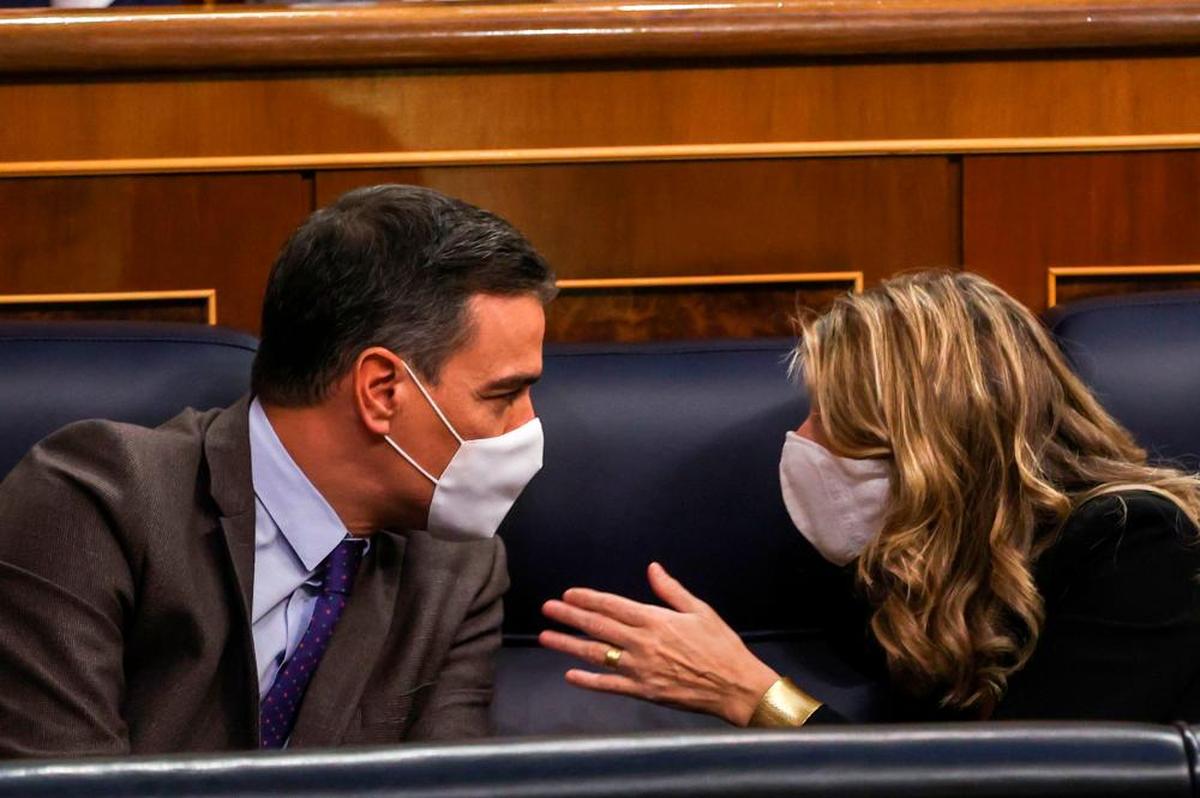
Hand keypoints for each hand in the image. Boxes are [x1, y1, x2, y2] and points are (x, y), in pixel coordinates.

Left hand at [539, 562, 779, 726]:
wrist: (735, 686)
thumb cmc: (722, 647)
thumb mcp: (700, 610)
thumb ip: (671, 590)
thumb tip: (653, 569)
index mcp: (656, 620)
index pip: (613, 605)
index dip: (587, 599)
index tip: (568, 594)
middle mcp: (643, 643)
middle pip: (598, 626)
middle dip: (569, 616)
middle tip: (548, 609)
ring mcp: (641, 669)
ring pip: (597, 654)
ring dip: (569, 645)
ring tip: (547, 637)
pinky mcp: (644, 691)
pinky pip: (610, 685)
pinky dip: (588, 681)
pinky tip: (570, 675)